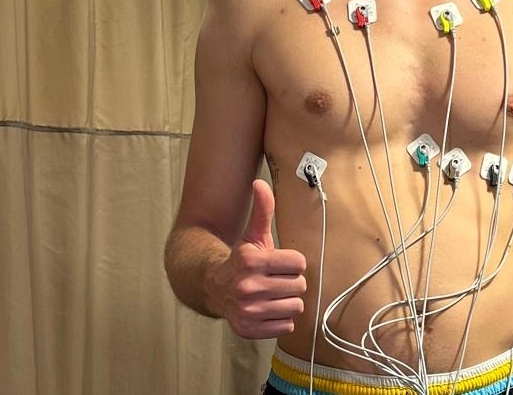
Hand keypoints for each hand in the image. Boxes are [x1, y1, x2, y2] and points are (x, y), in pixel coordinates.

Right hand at [208, 179, 307, 338]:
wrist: (213, 288)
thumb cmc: (241, 261)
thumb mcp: (252, 235)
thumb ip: (262, 210)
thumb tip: (260, 183)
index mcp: (251, 260)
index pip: (299, 263)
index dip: (293, 263)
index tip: (281, 264)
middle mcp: (247, 286)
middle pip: (299, 286)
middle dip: (291, 282)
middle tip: (276, 280)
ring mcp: (247, 310)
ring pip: (295, 307)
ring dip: (288, 301)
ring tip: (273, 295)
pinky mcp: (248, 329)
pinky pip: (286, 326)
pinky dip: (281, 320)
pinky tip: (267, 310)